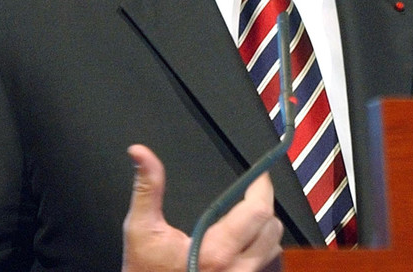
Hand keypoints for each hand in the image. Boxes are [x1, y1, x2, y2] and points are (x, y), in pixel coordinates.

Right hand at [122, 144, 282, 271]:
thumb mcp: (140, 229)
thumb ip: (146, 189)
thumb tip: (140, 152)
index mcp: (215, 251)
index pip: (258, 212)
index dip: (263, 187)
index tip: (260, 173)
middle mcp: (236, 270)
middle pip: (272, 229)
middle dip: (264, 205)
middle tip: (251, 191)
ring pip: (272, 249)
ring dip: (264, 228)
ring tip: (246, 215)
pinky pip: (262, 264)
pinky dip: (259, 248)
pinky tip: (241, 240)